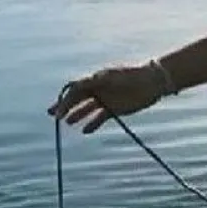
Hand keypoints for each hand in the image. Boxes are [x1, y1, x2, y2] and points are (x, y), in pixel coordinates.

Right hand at [48, 64, 163, 133]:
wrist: (152, 82)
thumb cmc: (130, 76)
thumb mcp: (111, 78)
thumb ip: (93, 82)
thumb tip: (74, 86)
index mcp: (96, 80)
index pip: (76, 90)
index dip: (66, 99)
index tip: (59, 109)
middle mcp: (98, 90)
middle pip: (78, 99)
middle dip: (66, 107)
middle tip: (55, 116)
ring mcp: (106, 100)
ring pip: (87, 109)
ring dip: (78, 115)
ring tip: (68, 123)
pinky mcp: (115, 110)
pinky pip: (100, 118)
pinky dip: (93, 124)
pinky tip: (85, 131)